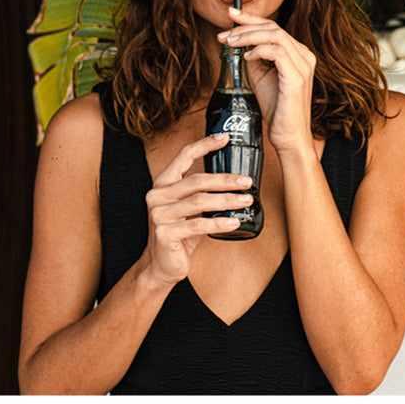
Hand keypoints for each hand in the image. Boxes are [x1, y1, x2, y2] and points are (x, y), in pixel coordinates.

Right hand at [142, 131, 254, 287]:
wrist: (161, 265)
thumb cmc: (179, 234)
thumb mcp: (189, 210)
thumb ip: (201, 194)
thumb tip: (235, 181)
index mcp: (163, 184)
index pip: (183, 156)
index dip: (204, 145)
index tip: (225, 138)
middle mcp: (157, 196)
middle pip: (196, 181)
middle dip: (225, 180)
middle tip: (247, 182)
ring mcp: (159, 215)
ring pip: (199, 202)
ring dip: (227, 200)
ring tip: (246, 201)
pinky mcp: (165, 233)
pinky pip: (198, 225)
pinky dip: (219, 223)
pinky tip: (235, 222)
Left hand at [217, 3, 317, 159]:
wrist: (288, 136)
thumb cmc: (276, 109)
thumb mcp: (260, 77)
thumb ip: (253, 59)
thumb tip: (237, 43)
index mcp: (298, 54)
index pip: (273, 28)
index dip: (250, 19)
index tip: (231, 16)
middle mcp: (304, 56)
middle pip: (273, 27)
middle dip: (245, 26)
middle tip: (224, 32)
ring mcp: (303, 65)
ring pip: (275, 35)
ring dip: (248, 36)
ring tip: (230, 43)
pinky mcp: (297, 77)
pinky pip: (277, 52)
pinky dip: (258, 51)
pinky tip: (246, 58)